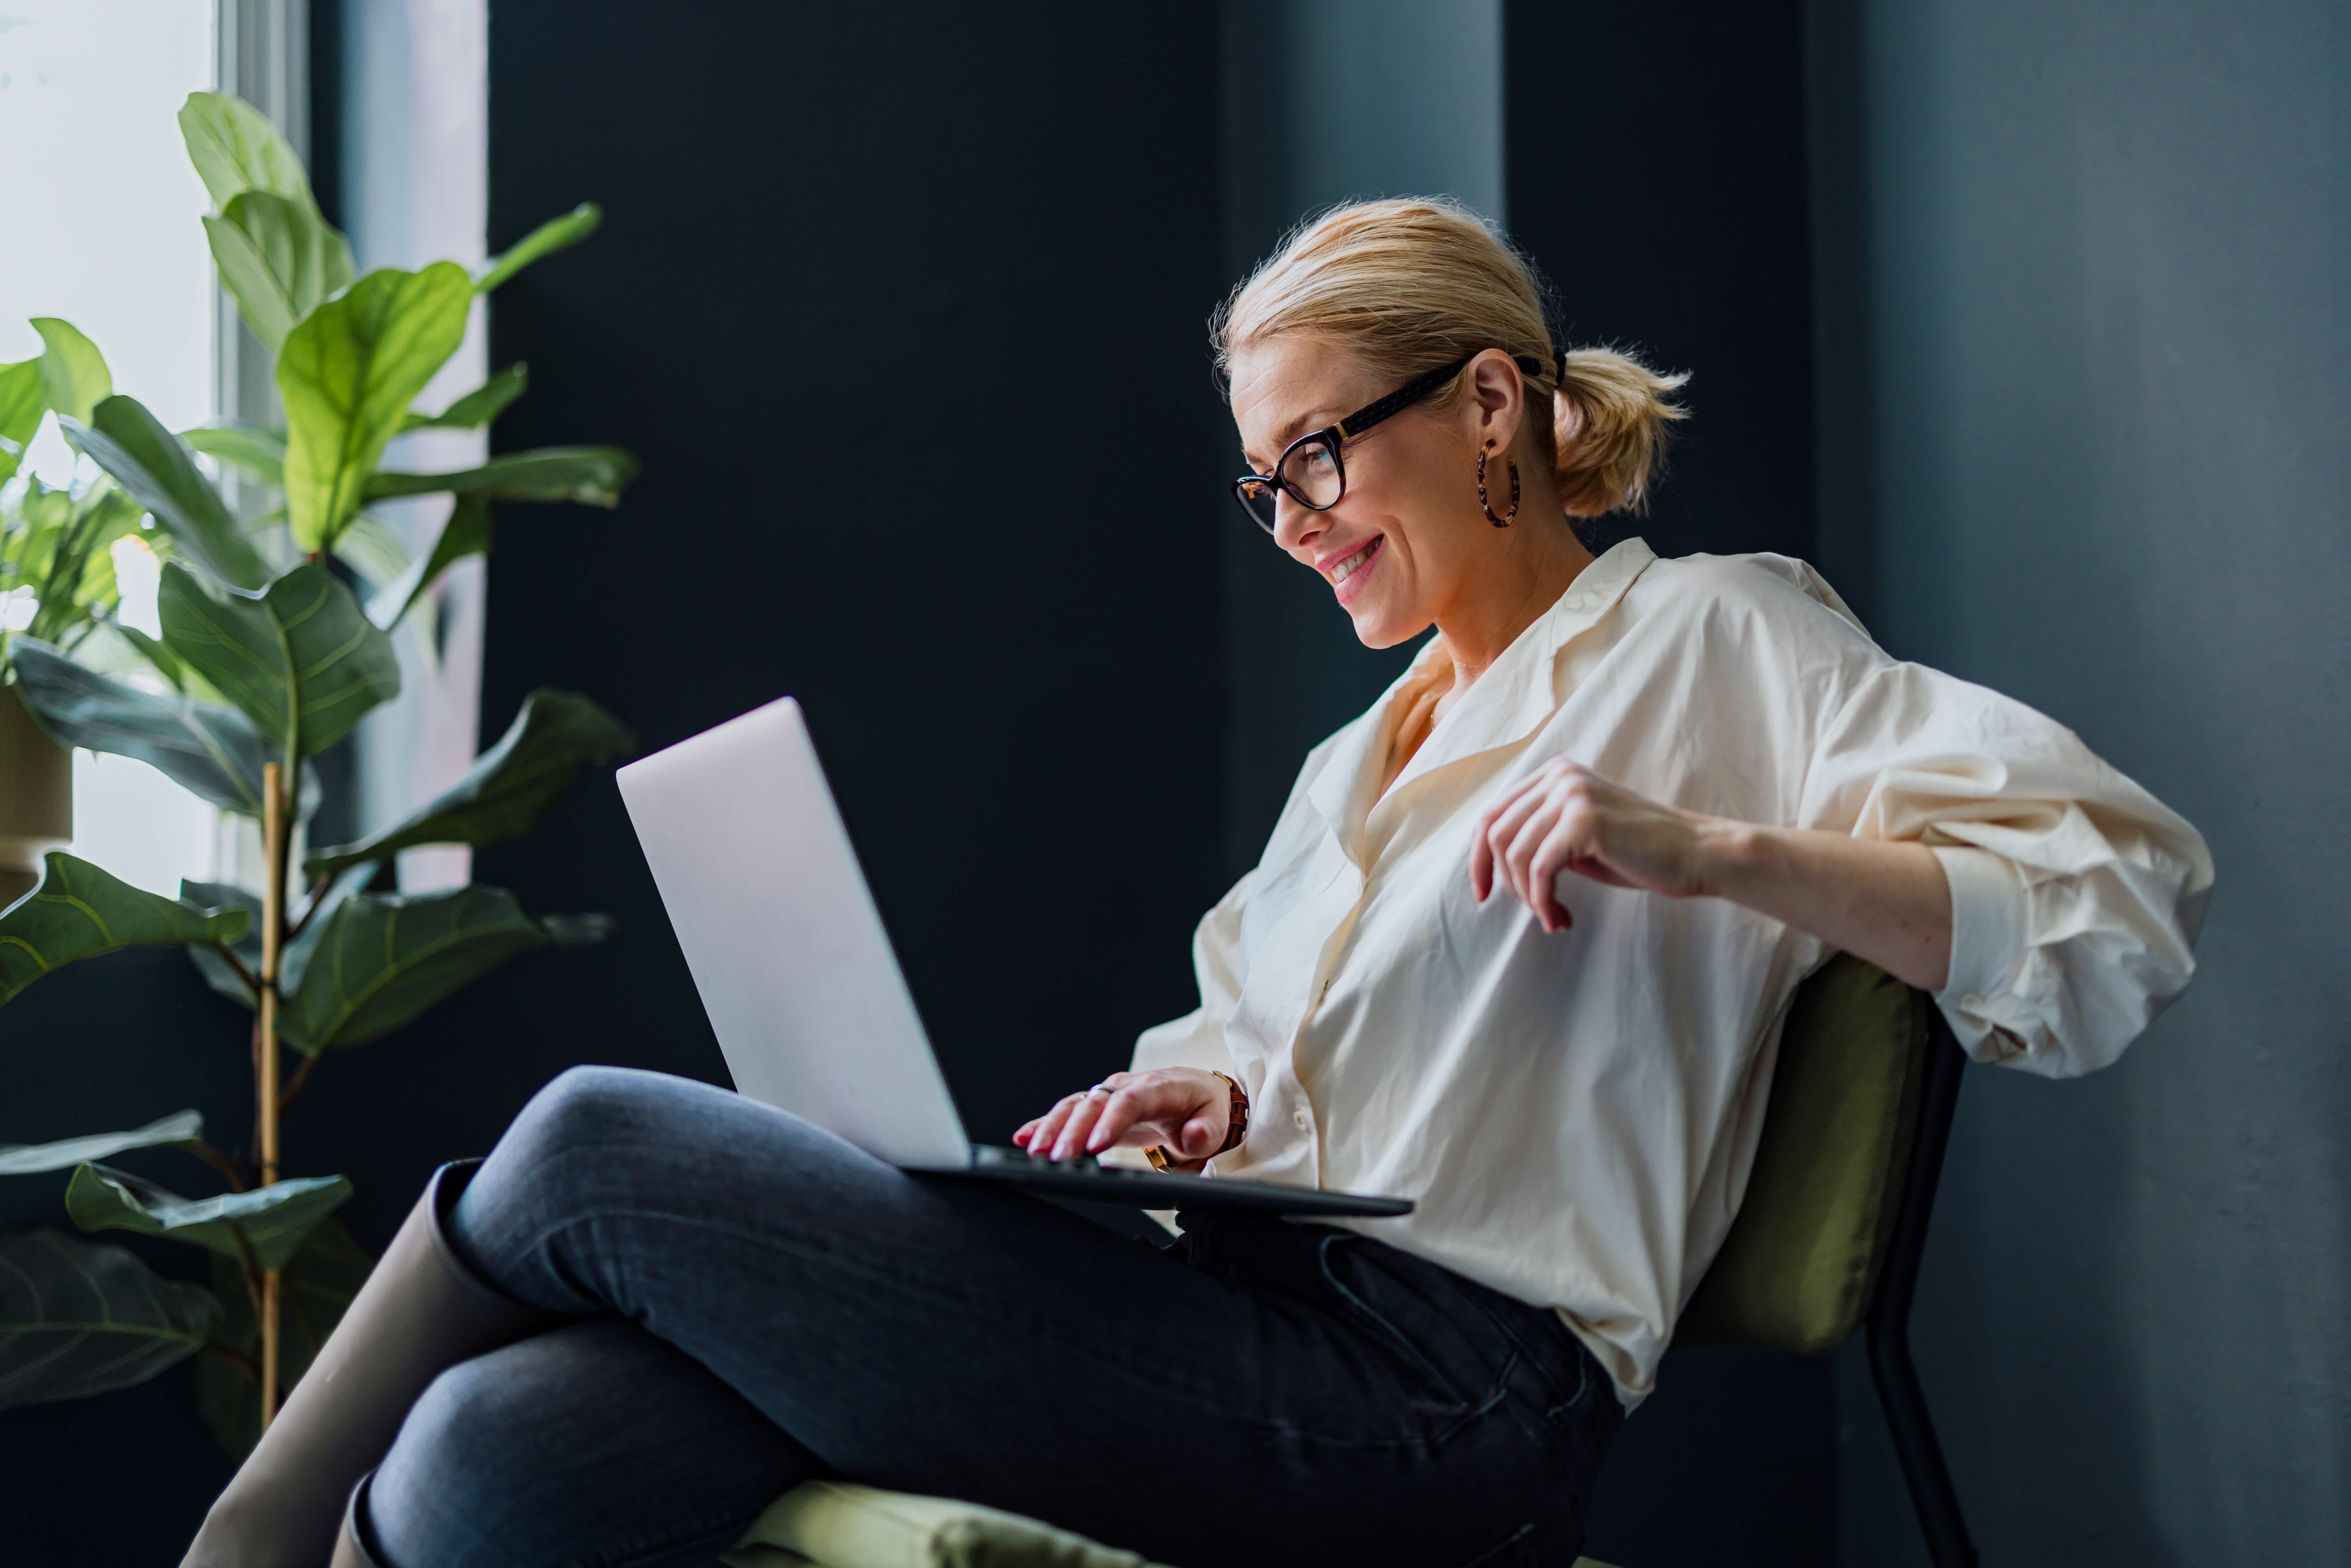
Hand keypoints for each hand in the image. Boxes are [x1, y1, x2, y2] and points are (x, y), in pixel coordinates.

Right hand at [1012, 1068, 1230, 1163]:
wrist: (1198, 1094)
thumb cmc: (1205, 1108)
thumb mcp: (1218, 1120)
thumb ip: (1207, 1130)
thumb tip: (1193, 1136)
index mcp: (1159, 1088)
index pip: (1130, 1101)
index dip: (1110, 1122)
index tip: (1095, 1146)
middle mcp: (1128, 1087)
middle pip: (1095, 1104)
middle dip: (1072, 1130)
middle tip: (1054, 1157)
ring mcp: (1110, 1095)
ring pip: (1076, 1106)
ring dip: (1053, 1127)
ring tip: (1034, 1151)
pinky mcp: (1098, 1108)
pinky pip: (1069, 1112)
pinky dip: (1045, 1124)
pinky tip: (1024, 1137)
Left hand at [1469, 759, 1715, 931]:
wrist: (1694, 853)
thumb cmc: (1638, 853)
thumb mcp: (1577, 838)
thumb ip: (1539, 837)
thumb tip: (1491, 862)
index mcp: (1555, 774)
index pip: (1492, 815)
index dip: (1479, 859)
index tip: (1483, 894)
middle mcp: (1560, 776)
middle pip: (1495, 834)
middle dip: (1504, 881)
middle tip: (1535, 910)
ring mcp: (1571, 794)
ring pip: (1514, 854)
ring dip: (1529, 897)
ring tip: (1553, 917)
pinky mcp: (1585, 820)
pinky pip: (1540, 869)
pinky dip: (1543, 902)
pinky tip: (1560, 919)